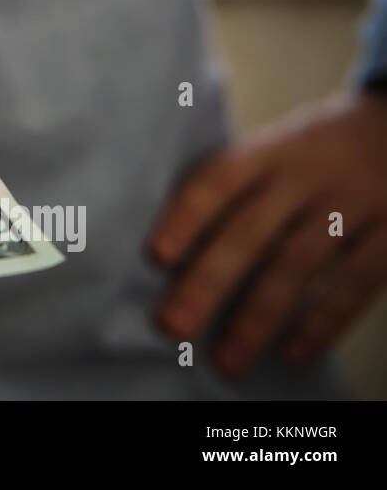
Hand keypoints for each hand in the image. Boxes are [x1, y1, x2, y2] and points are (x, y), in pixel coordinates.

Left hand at [148, 92, 386, 375]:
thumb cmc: (309, 154)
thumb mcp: (273, 150)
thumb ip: (233, 191)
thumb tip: (169, 251)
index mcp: (266, 152)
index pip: (219, 180)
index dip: (186, 216)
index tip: (155, 256)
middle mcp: (303, 177)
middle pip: (250, 231)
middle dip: (208, 281)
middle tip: (172, 325)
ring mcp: (349, 205)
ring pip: (297, 264)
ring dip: (258, 316)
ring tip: (226, 359)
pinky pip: (355, 283)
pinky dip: (323, 322)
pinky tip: (291, 353)